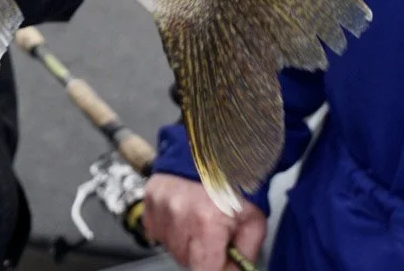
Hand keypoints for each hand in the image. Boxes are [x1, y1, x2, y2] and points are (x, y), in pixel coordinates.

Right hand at [141, 173, 264, 270]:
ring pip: (170, 246)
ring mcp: (160, 206)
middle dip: (202, 254)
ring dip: (185, 241)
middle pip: (186, 260)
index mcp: (207, 222)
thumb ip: (244, 255)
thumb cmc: (235, 180)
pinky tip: (184, 215)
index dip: (214, 270)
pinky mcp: (150, 199)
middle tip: (215, 235)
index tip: (221, 264)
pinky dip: (170, 229)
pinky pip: (157, 231)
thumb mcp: (253, 221)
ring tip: (200, 220)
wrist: (214, 146)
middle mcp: (178, 215)